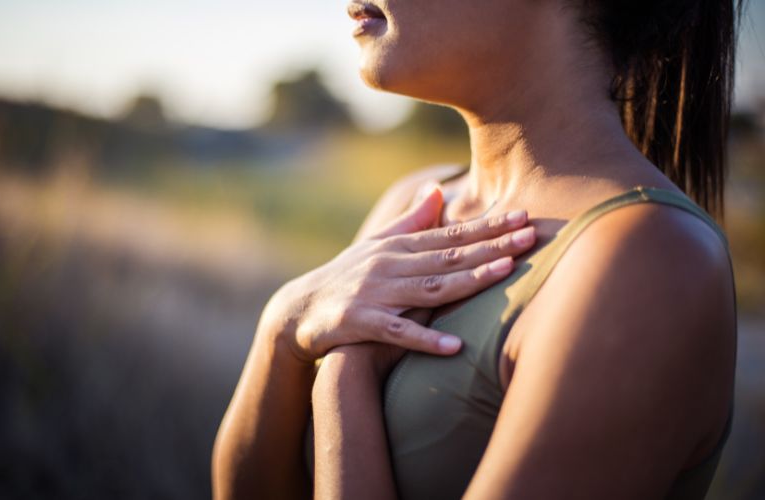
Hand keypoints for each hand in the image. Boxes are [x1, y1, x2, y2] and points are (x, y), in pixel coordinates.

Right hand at [261, 184, 535, 363]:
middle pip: (448, 256)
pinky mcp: (359, 322)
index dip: (488, 227)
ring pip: (429, 287)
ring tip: (504, 273)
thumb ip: (410, 221)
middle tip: (531, 236)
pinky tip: (454, 347)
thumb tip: (437, 190)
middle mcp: (390, 265)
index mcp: (399, 247)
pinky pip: (397, 332)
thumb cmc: (347, 276)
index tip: (523, 217)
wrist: (299, 309)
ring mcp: (375, 292)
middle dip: (492, 246)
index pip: (451, 235)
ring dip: (468, 280)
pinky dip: (424, 339)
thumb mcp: (378, 245)